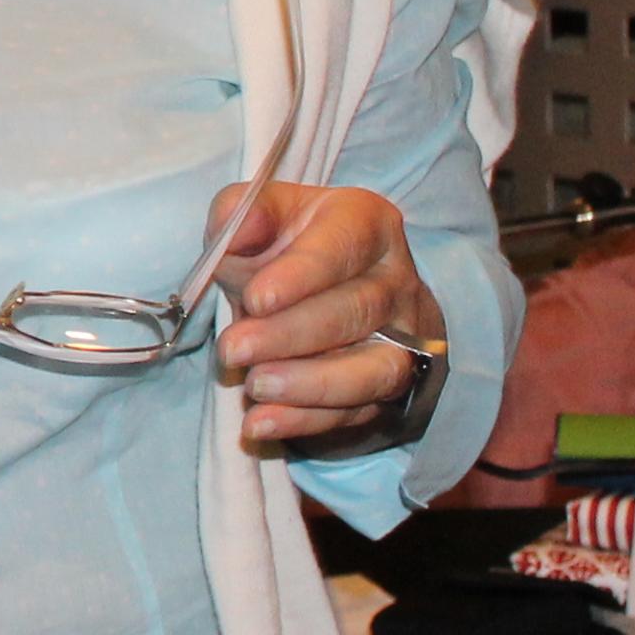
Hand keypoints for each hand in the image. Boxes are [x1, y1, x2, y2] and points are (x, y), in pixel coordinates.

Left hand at [211, 183, 442, 447]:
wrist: (324, 288)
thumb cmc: (286, 244)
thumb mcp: (262, 214)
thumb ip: (245, 212)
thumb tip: (238, 229)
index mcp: (367, 224)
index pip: (342, 248)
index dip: (300, 275)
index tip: (257, 298)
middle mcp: (394, 281)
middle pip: (356, 312)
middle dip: (290, 335)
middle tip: (234, 348)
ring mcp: (401, 339)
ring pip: (371, 371)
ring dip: (309, 385)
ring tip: (254, 385)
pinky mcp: (389, 387)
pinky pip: (356, 412)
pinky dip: (306, 420)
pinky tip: (262, 422)